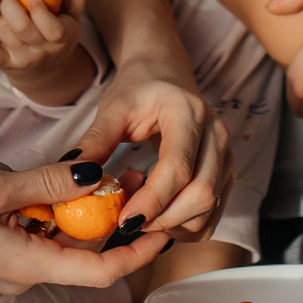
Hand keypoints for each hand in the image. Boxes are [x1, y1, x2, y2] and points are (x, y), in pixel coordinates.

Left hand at [0, 0, 95, 104]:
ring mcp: (22, 59)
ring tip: (2, 8)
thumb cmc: (58, 28)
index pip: (54, 30)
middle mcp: (43, 51)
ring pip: (1, 29)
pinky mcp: (3, 63)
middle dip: (9, 1)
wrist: (47, 67)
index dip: (41, 12)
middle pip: (21, 25)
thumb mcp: (72, 13)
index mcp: (64, 36)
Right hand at [0, 158, 169, 295]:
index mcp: (27, 267)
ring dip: (66, 206)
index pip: (101, 270)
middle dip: (108, 217)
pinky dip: (35, 205)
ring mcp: (6, 264)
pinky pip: (30, 229)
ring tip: (61, 167)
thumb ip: (49, 183)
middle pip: (81, 251)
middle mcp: (22, 274)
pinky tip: (9, 175)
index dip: (138, 250)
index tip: (165, 224)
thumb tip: (100, 177)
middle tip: (129, 173)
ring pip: (54, 235)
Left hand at [72, 53, 232, 240]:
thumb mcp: (113, 109)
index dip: (152, 200)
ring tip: (141, 213)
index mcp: (187, 112)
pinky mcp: (226, 172)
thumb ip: (95, 142)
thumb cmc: (138, 89)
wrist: (165, 75)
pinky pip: (213, 213)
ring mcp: (226, 154)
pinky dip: (187, 227)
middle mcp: (215, 134)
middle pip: (202, 193)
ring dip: (174, 224)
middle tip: (129, 223)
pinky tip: (160, 219)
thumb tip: (75, 177)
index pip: (177, 167)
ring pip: (210, 207)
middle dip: (164, 218)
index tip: (123, 220)